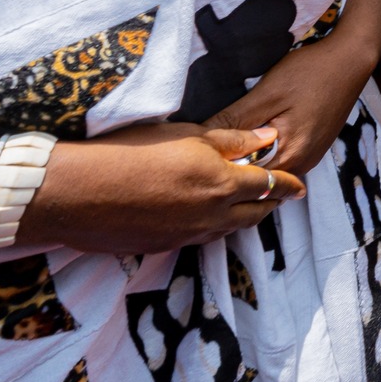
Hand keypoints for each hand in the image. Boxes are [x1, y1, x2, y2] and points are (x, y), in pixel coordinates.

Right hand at [25, 123, 302, 254]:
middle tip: (278, 197)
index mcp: (223, 183)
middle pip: (253, 214)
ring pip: (227, 230)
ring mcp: (188, 236)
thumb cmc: (132, 151)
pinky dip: (212, 228)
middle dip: (269, 204)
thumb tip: (268, 137)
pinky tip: (205, 219)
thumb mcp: (187, 134)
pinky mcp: (164, 247)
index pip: (267, 184)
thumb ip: (231, 139)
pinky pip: (199, 239)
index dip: (286, 185)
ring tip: (248, 208)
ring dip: (242, 218)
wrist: (81, 192)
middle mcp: (212, 215)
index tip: (299, 187)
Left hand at [205, 31, 375, 178]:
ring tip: (225, 143)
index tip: (202, 154)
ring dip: (248, 160)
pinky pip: (281, 160)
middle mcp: (302, 165)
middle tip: (207, 149)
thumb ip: (236, 119)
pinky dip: (263, 153)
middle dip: (232, 167)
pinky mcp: (312, 147)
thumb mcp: (268, 93)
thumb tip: (200, 138)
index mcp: (290, 156)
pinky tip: (250, 137)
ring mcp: (309, 158)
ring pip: (269, 170)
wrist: (351, 58)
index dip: (221, 169)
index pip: (246, 180)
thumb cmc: (311, 72)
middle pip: (258, 179)